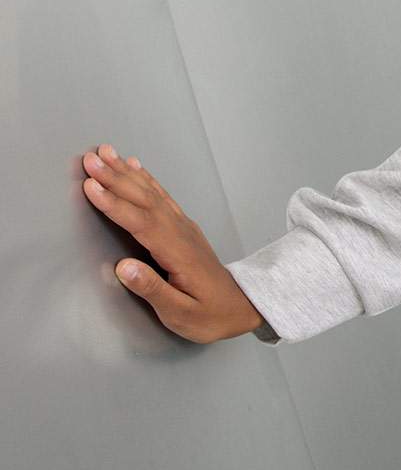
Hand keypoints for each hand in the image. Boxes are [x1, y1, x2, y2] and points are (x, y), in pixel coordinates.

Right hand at [80, 143, 262, 343]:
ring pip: (152, 193)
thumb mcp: (181, 314)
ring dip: (127, 173)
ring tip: (105, 153)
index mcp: (177, 253)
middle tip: (90, 159)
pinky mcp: (183, 226)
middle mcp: (181, 232)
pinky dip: (146, 179)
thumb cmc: (209, 316)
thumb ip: (153, 290)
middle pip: (144, 200)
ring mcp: (183, 226)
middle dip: (115, 178)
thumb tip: (122, 267)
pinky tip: (135, 167)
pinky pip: (161, 196)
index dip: (115, 204)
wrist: (241, 309)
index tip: (92, 187)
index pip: (141, 223)